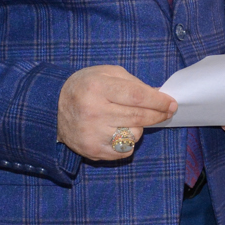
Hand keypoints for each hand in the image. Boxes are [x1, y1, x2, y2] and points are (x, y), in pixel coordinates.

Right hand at [58, 65, 176, 160]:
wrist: (53, 108)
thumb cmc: (86, 87)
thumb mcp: (106, 74)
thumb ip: (134, 83)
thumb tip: (159, 96)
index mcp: (97, 88)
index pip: (137, 97)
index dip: (158, 101)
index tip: (171, 104)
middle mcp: (93, 111)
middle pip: (139, 117)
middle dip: (157, 114)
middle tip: (166, 111)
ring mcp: (92, 133)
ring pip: (134, 135)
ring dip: (138, 128)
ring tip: (125, 119)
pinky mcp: (92, 150)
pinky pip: (125, 150)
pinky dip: (127, 142)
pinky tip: (116, 132)